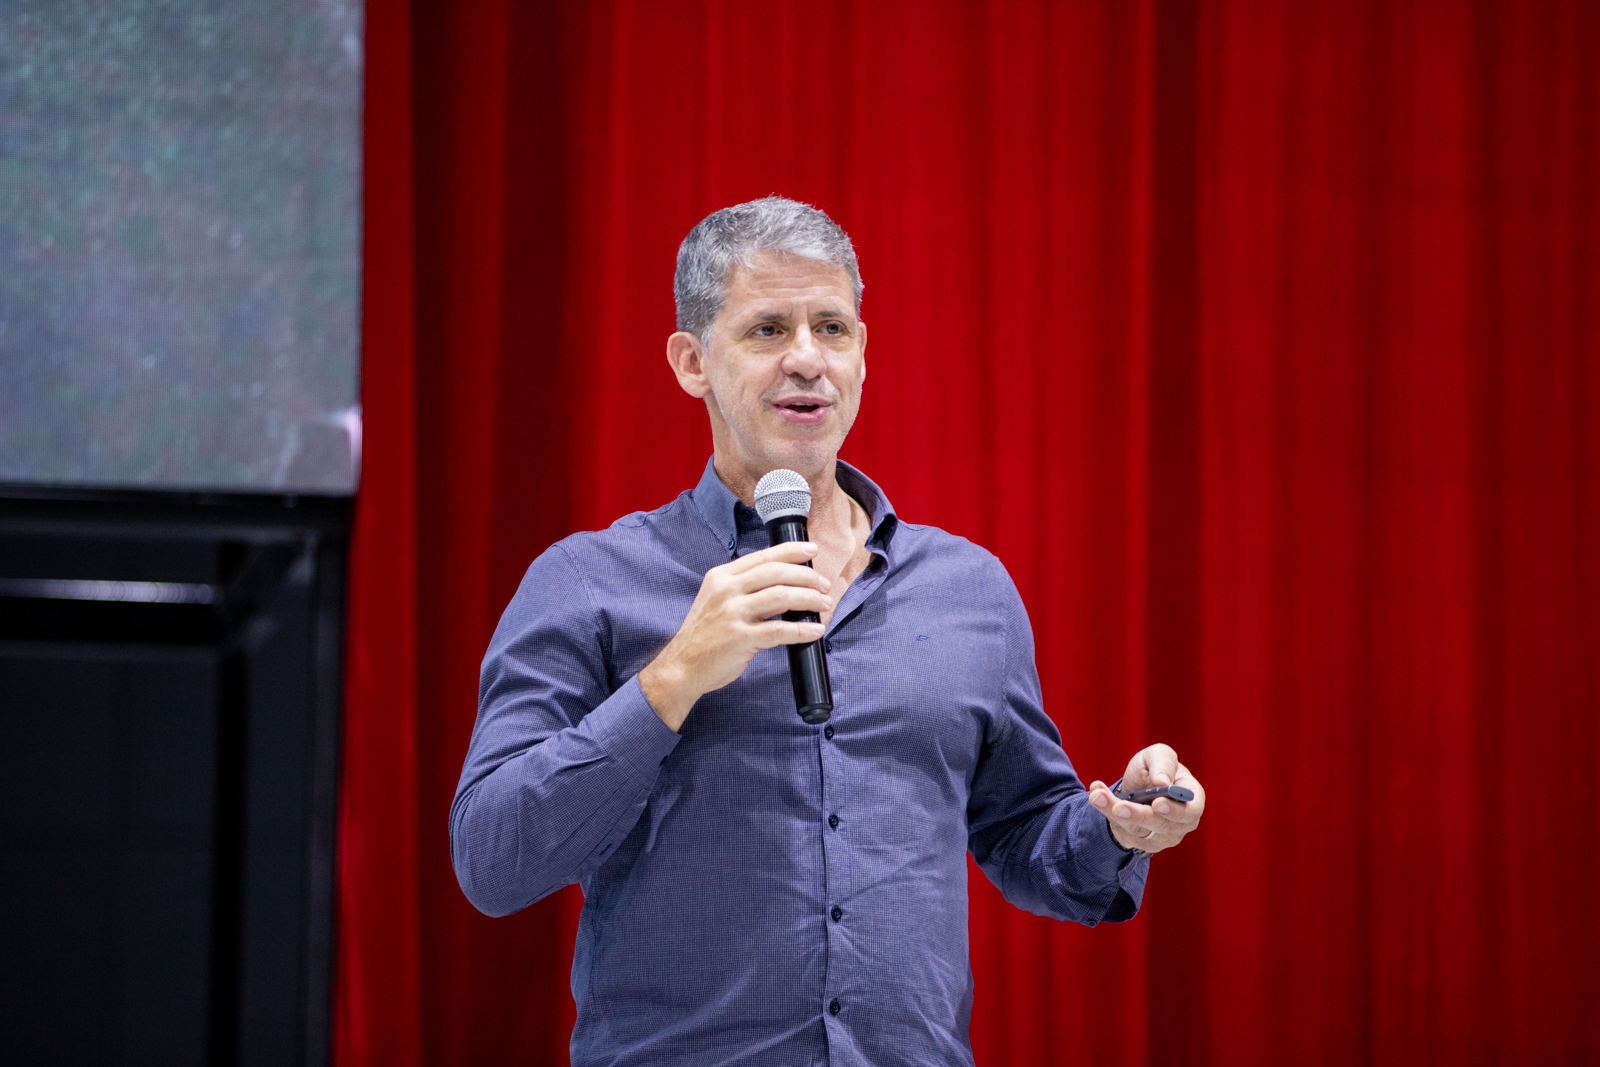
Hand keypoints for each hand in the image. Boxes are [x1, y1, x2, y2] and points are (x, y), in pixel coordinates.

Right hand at [638, 541, 831, 730]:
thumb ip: (742, 587)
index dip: (791, 551)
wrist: (682, 666)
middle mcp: (726, 590)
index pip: (763, 556)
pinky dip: (802, 630)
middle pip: (776, 572)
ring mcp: (732, 613)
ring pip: (781, 597)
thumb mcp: (716, 599)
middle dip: (806, 576)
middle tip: (823, 585)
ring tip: (824, 604)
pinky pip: (779, 630)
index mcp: (721, 576)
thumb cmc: (704, 635)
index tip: (811, 550)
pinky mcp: (740, 638)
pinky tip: (815, 631)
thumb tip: (782, 582)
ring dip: (809, 599)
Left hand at [1087, 743, 1204, 854]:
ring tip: (1097, 795)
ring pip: (1139, 830)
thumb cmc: (1153, 768)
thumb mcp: (1157, 755)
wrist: (1136, 786)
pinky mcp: (1143, 842)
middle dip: (1138, 815)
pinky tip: (1097, 796)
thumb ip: (1163, 763)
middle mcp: (1181, 822)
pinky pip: (1124, 832)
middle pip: (1162, 825)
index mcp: (1192, 798)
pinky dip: (1107, 813)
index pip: (1192, 810)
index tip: (1157, 803)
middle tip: (1118, 806)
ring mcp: (1163, 836)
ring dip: (1114, 812)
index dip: (1176, 810)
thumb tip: (1162, 782)